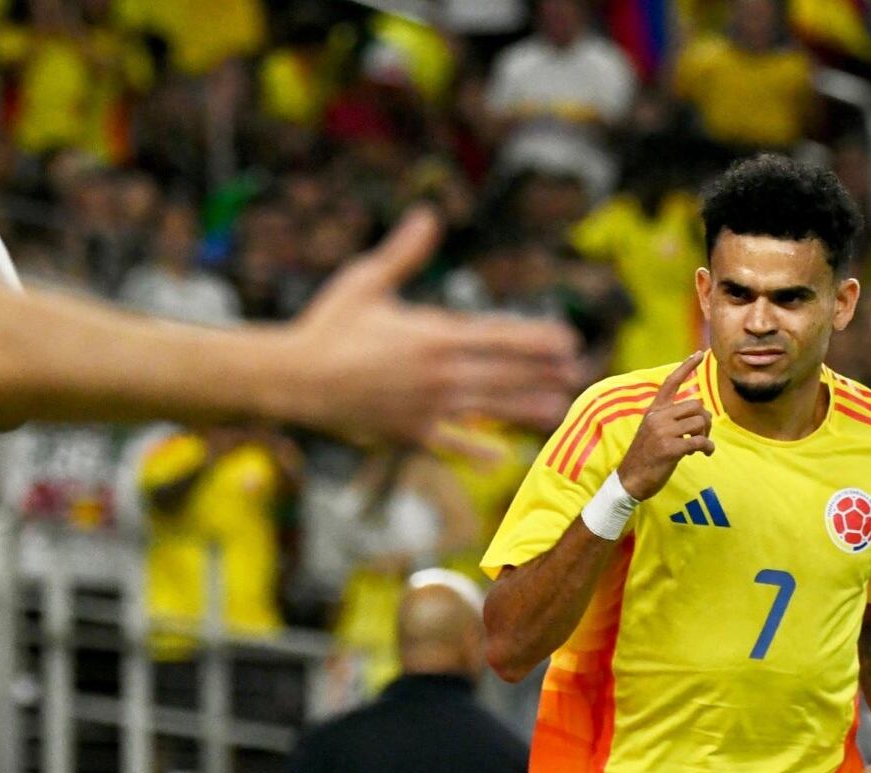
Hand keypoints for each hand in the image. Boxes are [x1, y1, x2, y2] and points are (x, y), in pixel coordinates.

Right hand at [280, 208, 580, 445]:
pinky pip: (450, 444)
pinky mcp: (409, 434)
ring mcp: (426, 407)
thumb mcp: (366, 281)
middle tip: (578, 372)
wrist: (293, 379)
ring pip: (487, 409)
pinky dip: (474, 451)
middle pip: (504, 373)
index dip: (537, 339)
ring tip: (557, 411)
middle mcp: (438, 374)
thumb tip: (429, 215)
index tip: (568, 340)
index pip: (499, 336)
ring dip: (524, 409)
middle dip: (543, 373)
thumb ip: (404, 254)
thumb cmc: (328, 325)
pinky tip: (499, 459)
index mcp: (433, 334)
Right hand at [614, 352, 713, 500]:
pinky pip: (700, 441)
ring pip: (701, 421)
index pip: (670, 382)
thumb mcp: (652, 431)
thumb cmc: (645, 457)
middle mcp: (657, 417)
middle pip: (696, 405)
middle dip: (705, 420)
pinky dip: (708, 448)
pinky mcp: (670, 449)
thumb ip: (669, 419)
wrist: (630, 480)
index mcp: (653, 411)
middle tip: (702, 435)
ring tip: (701, 446)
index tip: (700, 353)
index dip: (686, 366)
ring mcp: (663, 432)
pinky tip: (705, 454)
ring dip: (707, 434)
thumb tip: (698, 416)